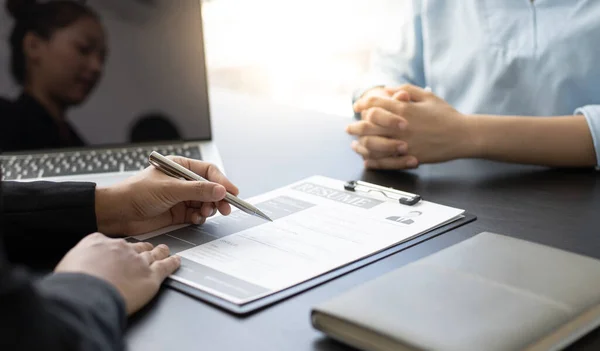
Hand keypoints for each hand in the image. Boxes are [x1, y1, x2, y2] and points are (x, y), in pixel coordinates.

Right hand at [55, 233, 179, 314]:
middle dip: (142, 248)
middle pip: (136, 246)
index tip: (120, 250)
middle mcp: (122, 248)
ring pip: (153, 253)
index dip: (119, 248)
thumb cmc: (74, 283)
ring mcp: (139, 261)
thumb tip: (78, 266)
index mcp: (100, 242)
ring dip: (160, 252)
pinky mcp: (151, 276)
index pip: (114, 242)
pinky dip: (173, 263)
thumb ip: (79, 259)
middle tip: (145, 251)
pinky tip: (177, 261)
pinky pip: (166, 266)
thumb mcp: (69, 262)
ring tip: (164, 250)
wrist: (86, 294)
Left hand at [95, 156, 238, 235]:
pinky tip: (195, 219)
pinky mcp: (178, 213)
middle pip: (210, 188)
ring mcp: (181, 197)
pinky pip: (197, 214)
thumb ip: (197, 190)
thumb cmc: (136, 193)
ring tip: (205, 213)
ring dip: (208, 209)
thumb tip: (220, 190)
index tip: (232, 192)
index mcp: (180, 166)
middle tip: (225, 208)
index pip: (208, 171)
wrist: (117, 213)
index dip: (222, 181)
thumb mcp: (170, 189)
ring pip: (205, 202)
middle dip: (218, 198)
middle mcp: (182, 181)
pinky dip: (199, 218)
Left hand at [348, 85, 475, 168]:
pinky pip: (386, 162)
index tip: (358, 107)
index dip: (363, 104)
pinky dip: (373, 161)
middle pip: (369, 126)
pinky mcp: (409, 158)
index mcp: (405, 110)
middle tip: (349, 128)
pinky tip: (367, 160)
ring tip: (355, 145)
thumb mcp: (427, 96)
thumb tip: (387, 89)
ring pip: (374, 145)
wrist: (463, 135)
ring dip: (361, 145)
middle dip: (356, 127)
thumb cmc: (446, 115)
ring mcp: (405, 144)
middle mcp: (401, 127)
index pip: (376, 105)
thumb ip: (406, 91)